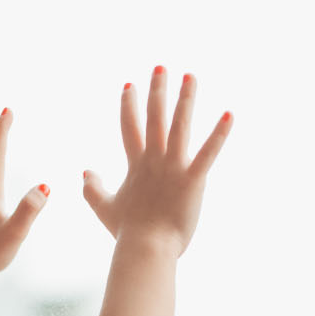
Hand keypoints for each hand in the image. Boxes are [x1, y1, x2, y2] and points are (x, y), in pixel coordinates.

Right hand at [82, 66, 231, 257]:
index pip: (130, 128)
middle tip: (161, 67)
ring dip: (186, 99)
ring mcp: (173, 168)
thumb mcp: (104, 208)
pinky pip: (208, 153)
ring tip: (191, 77)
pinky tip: (230, 114)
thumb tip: (84, 172)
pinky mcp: (193, 180)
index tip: (129, 84)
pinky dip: (219, 134)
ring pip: (179, 126)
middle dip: (157, 90)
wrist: (145, 248)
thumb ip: (92, 189)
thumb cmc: (127, 232)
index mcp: (136, 166)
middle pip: (154, 117)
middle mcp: (154, 160)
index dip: (128, 105)